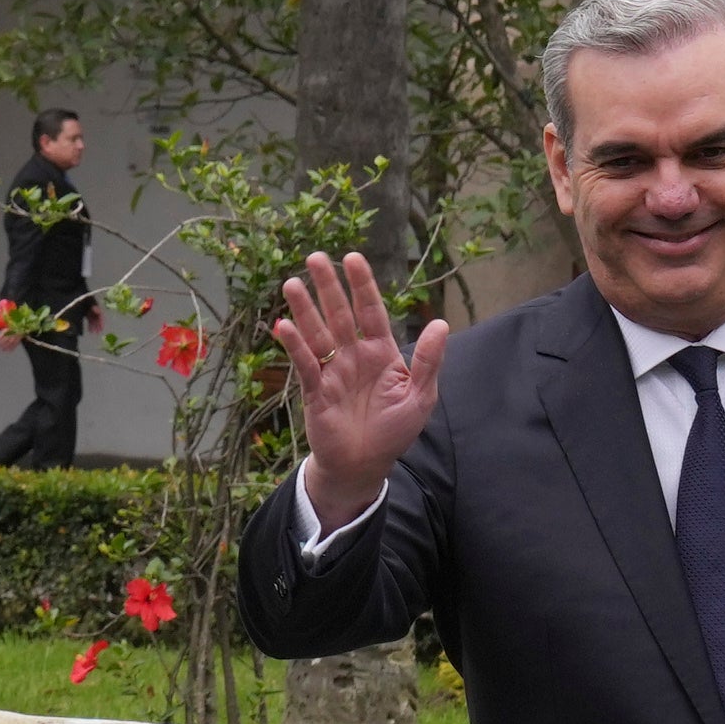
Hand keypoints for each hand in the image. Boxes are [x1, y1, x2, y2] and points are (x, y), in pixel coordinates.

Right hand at [270, 250, 449, 532]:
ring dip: (304, 309)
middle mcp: (353, 356)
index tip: (353, 258)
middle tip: (315, 257)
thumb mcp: (421, 397)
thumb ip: (429, 361)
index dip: (362, 285)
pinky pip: (305, 364)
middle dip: (328, 286)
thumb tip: (441, 324)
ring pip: (316, 334)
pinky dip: (294, 346)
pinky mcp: (316, 391)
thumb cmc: (394, 431)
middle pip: (338, 314)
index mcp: (381, 353)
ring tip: (292, 284)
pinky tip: (283, 326)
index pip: (370, 311)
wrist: (364, 465)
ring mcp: (332, 372)